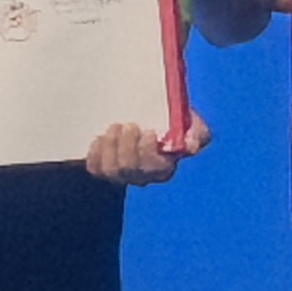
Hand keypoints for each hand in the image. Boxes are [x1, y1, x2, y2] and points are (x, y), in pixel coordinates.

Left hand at [85, 117, 212, 186]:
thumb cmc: (169, 119)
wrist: (141, 115)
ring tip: (113, 128)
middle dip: (127, 147)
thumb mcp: (188, 122)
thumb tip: (189, 145)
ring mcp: (120, 173)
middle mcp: (142, 175)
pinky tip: (99, 139)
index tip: (149, 131)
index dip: (148, 153)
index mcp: (164, 167)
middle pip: (130, 171)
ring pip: (111, 171)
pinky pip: (95, 168)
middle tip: (127, 125)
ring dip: (110, 148)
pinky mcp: (102, 167)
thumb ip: (197, 133)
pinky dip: (94, 154)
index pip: (155, 169)